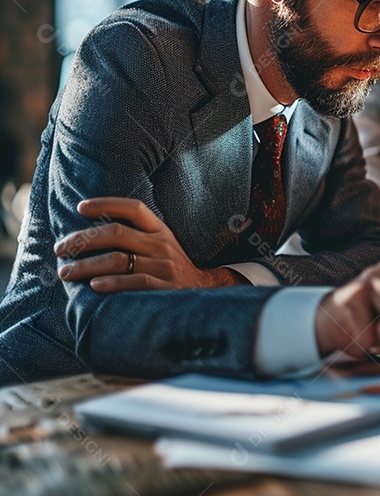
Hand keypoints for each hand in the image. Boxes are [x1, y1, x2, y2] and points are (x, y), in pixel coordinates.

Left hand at [54, 198, 242, 291]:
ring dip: (86, 266)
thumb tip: (90, 231)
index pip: (134, 208)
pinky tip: (94, 286)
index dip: (106, 204)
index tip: (80, 208)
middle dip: (83, 240)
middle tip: (61, 249)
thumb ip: (135, 235)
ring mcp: (164, 266)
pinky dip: (111, 284)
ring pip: (118, 260)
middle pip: (117, 233)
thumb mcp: (159, 245)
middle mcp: (162, 244)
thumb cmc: (169, 267)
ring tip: (66, 272)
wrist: (202, 291)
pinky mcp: (165, 288)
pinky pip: (134, 282)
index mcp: (160, 230)